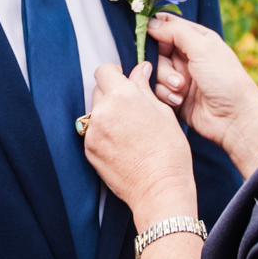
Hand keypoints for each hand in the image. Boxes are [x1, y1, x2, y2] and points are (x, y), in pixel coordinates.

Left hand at [83, 62, 198, 223]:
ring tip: (128, 130)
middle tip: (131, 108)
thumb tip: (140, 69)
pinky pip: (92, 132)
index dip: (115, 73)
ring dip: (108, 113)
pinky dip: (103, 133)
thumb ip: (145, 87)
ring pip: (95, 112)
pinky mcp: (88, 150)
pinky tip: (122, 144)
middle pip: (99, 90)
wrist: (159, 188)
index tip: (123, 79)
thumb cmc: (169, 151)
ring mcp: (92, 132)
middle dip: (112, 93)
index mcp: (122, 96)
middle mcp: (102, 111)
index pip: (104, 70)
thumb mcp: (163, 112)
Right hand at [147, 13, 257, 176]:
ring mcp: (179, 76)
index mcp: (196, 39)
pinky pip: (156, 90)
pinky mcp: (174, 95)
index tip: (145, 36)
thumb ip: (176, 31)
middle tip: (178, 77)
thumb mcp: (203, 48)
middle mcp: (186, 56)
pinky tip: (180, 101)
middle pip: (156, 51)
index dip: (154, 29)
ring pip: (154, 72)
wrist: (234, 118)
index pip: (167, 25)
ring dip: (165, 81)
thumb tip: (151, 23)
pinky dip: (165, 95)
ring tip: (182, 90)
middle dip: (162, 64)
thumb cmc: (225, 79)